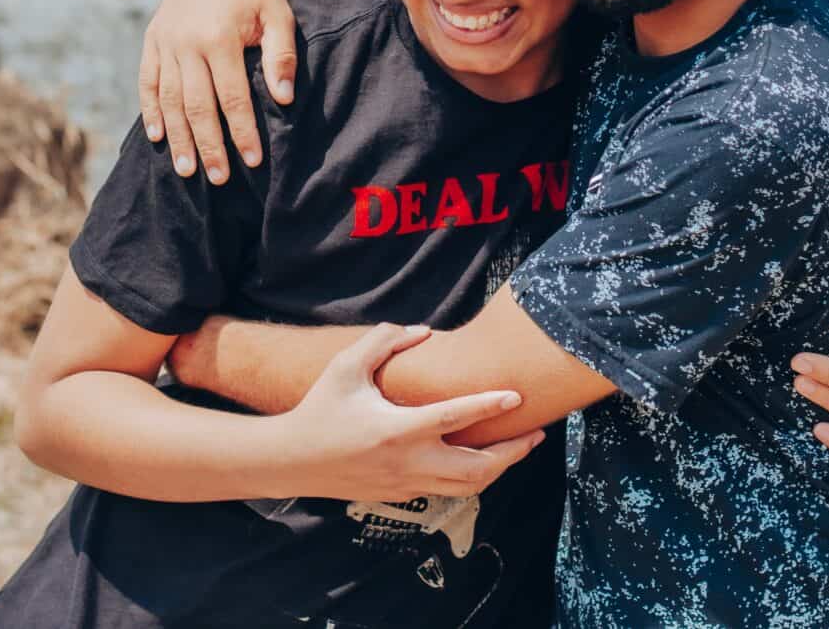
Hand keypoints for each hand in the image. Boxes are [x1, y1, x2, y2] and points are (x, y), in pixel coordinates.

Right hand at [137, 0, 300, 183]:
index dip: (242, 132)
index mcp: (220, 37)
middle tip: (219, 179)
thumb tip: (284, 99)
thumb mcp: (280, 16)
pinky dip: (150, 109)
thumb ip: (282, 56)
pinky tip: (158, 137)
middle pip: (196, 106)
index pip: (232, 98)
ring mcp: (166, 41)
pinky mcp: (153, 38)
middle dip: (208, 146)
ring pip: (168, 99)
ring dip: (178, 137)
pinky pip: (147, 80)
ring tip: (186, 171)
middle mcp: (187, 42)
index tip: (253, 161)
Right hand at [279, 324, 545, 501]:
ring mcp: (406, 484)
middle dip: (513, 453)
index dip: (488, 405)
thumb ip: (382, 343)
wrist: (291, 460)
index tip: (517, 395)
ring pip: (468, 486)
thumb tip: (422, 333)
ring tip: (520, 447)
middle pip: (476, 468)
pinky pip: (449, 489)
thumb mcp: (344, 367)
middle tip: (537, 433)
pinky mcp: (402, 496)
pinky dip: (474, 476)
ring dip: (499, 468)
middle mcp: (407, 462)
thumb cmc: (319, 409)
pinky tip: (485, 458)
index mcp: (396, 430)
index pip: (453, 419)